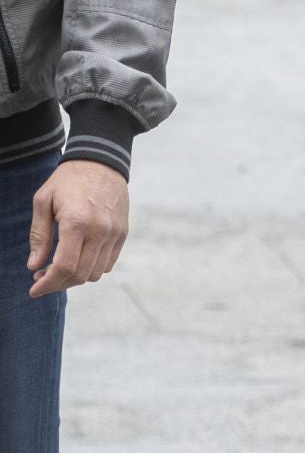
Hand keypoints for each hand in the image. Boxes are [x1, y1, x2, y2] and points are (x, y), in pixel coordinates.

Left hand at [27, 159, 129, 297]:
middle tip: (42, 279)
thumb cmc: (68, 180)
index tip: (34, 290)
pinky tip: (78, 259)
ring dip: (75, 278)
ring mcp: (115, 232)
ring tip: (60, 268)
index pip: (64, 267)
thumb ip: (39, 236)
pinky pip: (109, 262)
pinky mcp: (123, 232)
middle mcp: (100, 230)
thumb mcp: (43, 202)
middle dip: (58, 284)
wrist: (102, 162)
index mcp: (77, 222)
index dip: (47, 284)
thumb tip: (34, 266)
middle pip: (81, 274)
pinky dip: (92, 268)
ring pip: (96, 273)